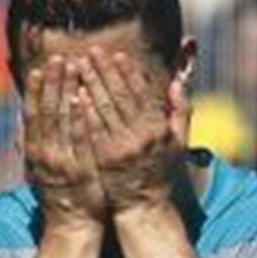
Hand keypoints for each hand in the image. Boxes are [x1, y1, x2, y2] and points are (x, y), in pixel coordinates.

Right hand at [21, 60, 106, 229]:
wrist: (72, 227)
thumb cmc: (61, 198)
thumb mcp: (40, 171)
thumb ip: (35, 147)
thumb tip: (22, 125)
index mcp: (35, 152)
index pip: (32, 114)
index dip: (36, 90)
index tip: (39, 68)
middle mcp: (45, 153)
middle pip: (47, 110)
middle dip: (52, 82)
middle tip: (58, 57)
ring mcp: (62, 160)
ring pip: (61, 119)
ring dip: (65, 90)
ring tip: (72, 66)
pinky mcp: (80, 168)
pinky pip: (78, 138)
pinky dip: (78, 117)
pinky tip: (81, 97)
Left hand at [77, 45, 185, 214]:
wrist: (144, 206)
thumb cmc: (161, 172)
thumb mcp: (179, 142)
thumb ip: (181, 110)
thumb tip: (176, 82)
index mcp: (158, 129)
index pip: (141, 93)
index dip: (128, 73)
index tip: (116, 54)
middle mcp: (141, 136)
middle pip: (120, 97)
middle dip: (105, 72)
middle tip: (92, 51)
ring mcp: (121, 148)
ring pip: (104, 110)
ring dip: (91, 85)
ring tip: (79, 65)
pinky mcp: (104, 159)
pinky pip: (93, 130)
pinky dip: (85, 111)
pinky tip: (75, 94)